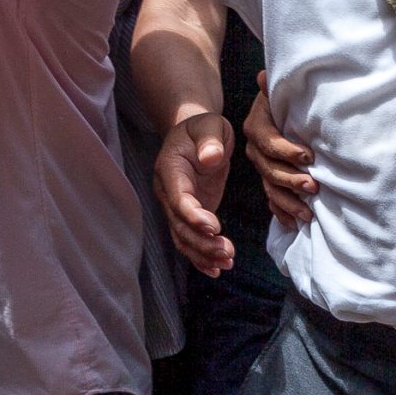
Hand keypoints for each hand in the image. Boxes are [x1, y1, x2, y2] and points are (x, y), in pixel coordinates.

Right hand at [153, 113, 237, 276]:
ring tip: (227, 264)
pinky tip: (217, 269)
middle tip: (227, 253)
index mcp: (170, 170)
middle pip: (179, 225)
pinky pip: (190, 239)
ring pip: (183, 237)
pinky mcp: (188, 215)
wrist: (196, 133)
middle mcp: (168, 192)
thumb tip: (211, 158)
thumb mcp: (210, 125)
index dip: (193, 216)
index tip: (214, 227)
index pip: (178, 199)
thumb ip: (210, 140)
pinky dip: (201, 256)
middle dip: (202, 243)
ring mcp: (176, 206)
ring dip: (203, 254)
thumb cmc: (204, 128)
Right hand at [243, 73, 316, 228]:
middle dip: (292, 180)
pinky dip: (283, 213)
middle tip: (314, 187)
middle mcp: (254, 149)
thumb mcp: (278, 92)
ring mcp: (260, 167)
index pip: (268, 142)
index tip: (309, 156)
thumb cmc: (283, 100)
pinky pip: (271, 200)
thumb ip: (271, 88)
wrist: (275, 112)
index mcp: (256, 126)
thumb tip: (263, 76)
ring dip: (289, 202)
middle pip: (270, 169)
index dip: (287, 151)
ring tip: (309, 212)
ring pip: (271, 188)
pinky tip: (295, 223)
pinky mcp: (267, 180)